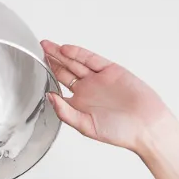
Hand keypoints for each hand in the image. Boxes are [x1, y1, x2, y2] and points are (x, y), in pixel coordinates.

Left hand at [41, 40, 175, 154]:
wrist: (145, 126)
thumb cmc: (119, 132)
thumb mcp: (86, 127)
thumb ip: (66, 113)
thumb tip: (49, 97)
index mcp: (79, 104)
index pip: (58, 87)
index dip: (46, 78)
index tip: (33, 69)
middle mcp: (87, 90)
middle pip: (64, 71)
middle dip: (51, 60)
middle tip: (38, 50)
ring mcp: (98, 79)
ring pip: (75, 62)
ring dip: (61, 54)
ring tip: (46, 46)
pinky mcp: (110, 70)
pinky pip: (91, 59)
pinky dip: (78, 54)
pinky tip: (65, 50)